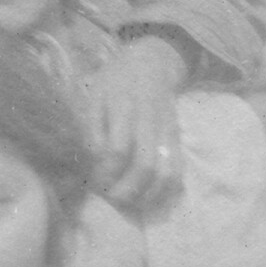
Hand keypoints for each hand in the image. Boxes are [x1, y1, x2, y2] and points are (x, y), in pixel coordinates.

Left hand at [89, 36, 185, 210]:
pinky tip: (146, 198)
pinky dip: (163, 191)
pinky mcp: (177, 140)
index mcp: (124, 105)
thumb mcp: (94, 95)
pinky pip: (177, 171)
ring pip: (165, 172)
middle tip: (109, 197)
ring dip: (146, 195)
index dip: (104, 172)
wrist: (151, 64)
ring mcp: (167, 131)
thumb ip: (90, 127)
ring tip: (127, 202)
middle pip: (144, 166)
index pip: (117, 149)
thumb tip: (88, 161)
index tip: (93, 181)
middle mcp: (150, 119)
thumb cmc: (114, 82)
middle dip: (125, 190)